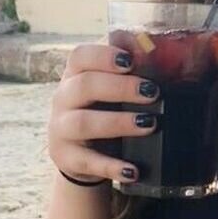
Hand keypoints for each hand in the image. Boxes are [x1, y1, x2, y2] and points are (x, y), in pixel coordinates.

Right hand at [48, 44, 159, 184]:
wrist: (80, 154)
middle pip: (84, 86)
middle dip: (120, 87)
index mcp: (74, 75)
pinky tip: (133, 170)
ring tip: (149, 124)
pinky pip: (88, 162)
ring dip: (119, 122)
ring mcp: (61, 129)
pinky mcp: (67, 158)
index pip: (80, 56)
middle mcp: (62, 99)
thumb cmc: (102, 111)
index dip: (104, 56)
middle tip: (152, 92)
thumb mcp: (110, 90)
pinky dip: (111, 167)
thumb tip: (156, 47)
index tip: (130, 61)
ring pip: (84, 123)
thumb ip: (128, 71)